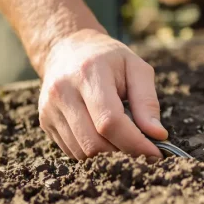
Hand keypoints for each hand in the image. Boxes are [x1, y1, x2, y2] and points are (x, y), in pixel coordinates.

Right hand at [38, 29, 166, 159]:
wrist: (68, 48)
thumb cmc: (109, 59)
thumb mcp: (136, 68)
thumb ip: (147, 101)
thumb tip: (158, 135)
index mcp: (88, 73)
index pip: (110, 121)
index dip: (135, 143)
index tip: (156, 153)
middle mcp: (63, 91)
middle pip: (94, 142)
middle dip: (123, 152)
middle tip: (142, 148)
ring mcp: (50, 108)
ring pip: (82, 152)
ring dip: (108, 154)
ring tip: (123, 138)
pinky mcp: (45, 121)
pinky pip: (72, 151)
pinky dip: (93, 152)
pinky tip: (103, 136)